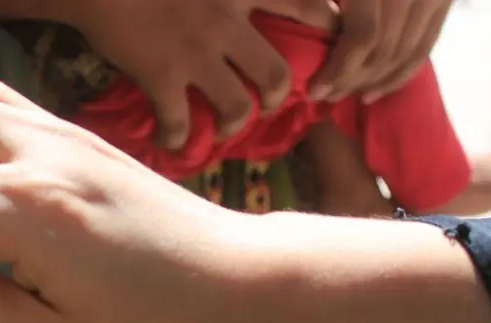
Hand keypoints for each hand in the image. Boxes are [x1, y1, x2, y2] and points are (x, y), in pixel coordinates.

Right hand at [61, 0, 337, 147]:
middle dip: (280, 97)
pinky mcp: (161, 74)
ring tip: (226, 128)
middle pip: (277, 74)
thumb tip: (252, 5)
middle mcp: (229, 19)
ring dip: (235, 125)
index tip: (325, 47)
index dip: (329, 32)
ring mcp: (196, 52)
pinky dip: (177, 138)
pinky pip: (179, 121)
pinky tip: (171, 140)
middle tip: (272, 102)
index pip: (310, 7)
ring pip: (237, 107)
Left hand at [310, 0, 453, 103]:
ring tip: (345, 94)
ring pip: (407, 53)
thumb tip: (306, 26)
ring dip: (374, 82)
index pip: (364, 36)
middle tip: (325, 96)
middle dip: (352, 80)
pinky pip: (426, 46)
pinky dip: (400, 73)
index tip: (314, 90)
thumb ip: (315, 1)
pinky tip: (373, 91)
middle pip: (385, 50)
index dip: (338, 69)